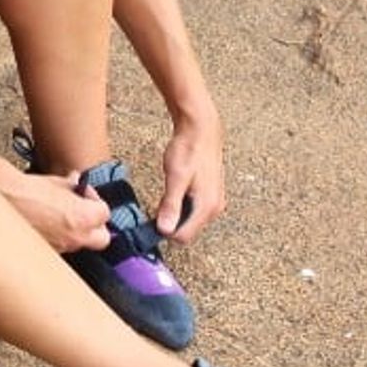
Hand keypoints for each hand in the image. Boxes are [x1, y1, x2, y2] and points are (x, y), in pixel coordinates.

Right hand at [4, 170, 112, 254]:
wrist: (1, 201)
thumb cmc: (26, 190)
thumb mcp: (55, 182)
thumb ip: (72, 186)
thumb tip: (75, 183)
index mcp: (83, 217)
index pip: (105, 213)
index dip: (94, 200)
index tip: (83, 194)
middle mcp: (75, 238)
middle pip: (102, 239)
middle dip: (95, 226)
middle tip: (83, 213)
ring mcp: (61, 249)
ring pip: (80, 244)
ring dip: (76, 232)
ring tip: (60, 217)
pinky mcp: (47, 253)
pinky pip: (62, 247)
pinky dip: (58, 238)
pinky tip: (46, 225)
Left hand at [157, 103, 225, 243]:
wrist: (200, 129)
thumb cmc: (189, 149)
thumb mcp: (175, 178)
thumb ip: (171, 205)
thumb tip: (165, 229)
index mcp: (207, 207)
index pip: (183, 237)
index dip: (165, 231)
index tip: (152, 219)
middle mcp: (214, 208)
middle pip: (187, 230)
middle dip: (170, 222)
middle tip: (157, 204)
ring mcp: (214, 201)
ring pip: (189, 220)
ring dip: (175, 214)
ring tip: (166, 195)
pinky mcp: (210, 194)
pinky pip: (193, 209)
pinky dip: (181, 206)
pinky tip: (174, 192)